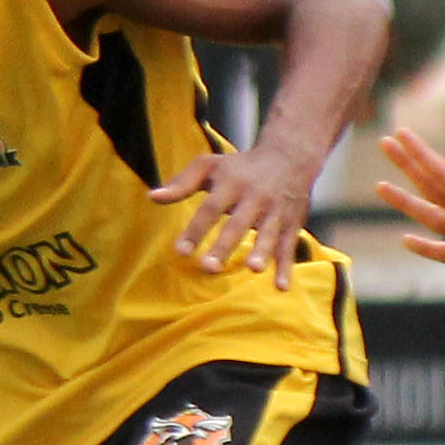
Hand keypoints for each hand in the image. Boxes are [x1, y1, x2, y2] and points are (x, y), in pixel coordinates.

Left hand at [150, 145, 312, 288]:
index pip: (211, 208)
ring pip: (268, 234)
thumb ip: (182, 183)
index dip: (196, 230)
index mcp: (232, 183)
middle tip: (209, 267)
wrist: (289, 156)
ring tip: (253, 269)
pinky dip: (286, 267)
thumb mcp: (210, 166)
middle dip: (225, 245)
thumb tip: (152, 197)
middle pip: (238, 223)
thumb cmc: (240, 167)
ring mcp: (276, 212)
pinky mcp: (292, 224)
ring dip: (262, 252)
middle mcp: (255, 197)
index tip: (181, 252)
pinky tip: (280, 287)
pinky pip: (288, 247)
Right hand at [373, 129, 444, 294]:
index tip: (399, 134)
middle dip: (407, 166)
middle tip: (384, 144)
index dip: (418, 155)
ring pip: (431, 216)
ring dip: (408, 203)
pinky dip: (426, 248)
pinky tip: (407, 240)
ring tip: (382, 188)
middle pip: (430, 186)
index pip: (441, 173)